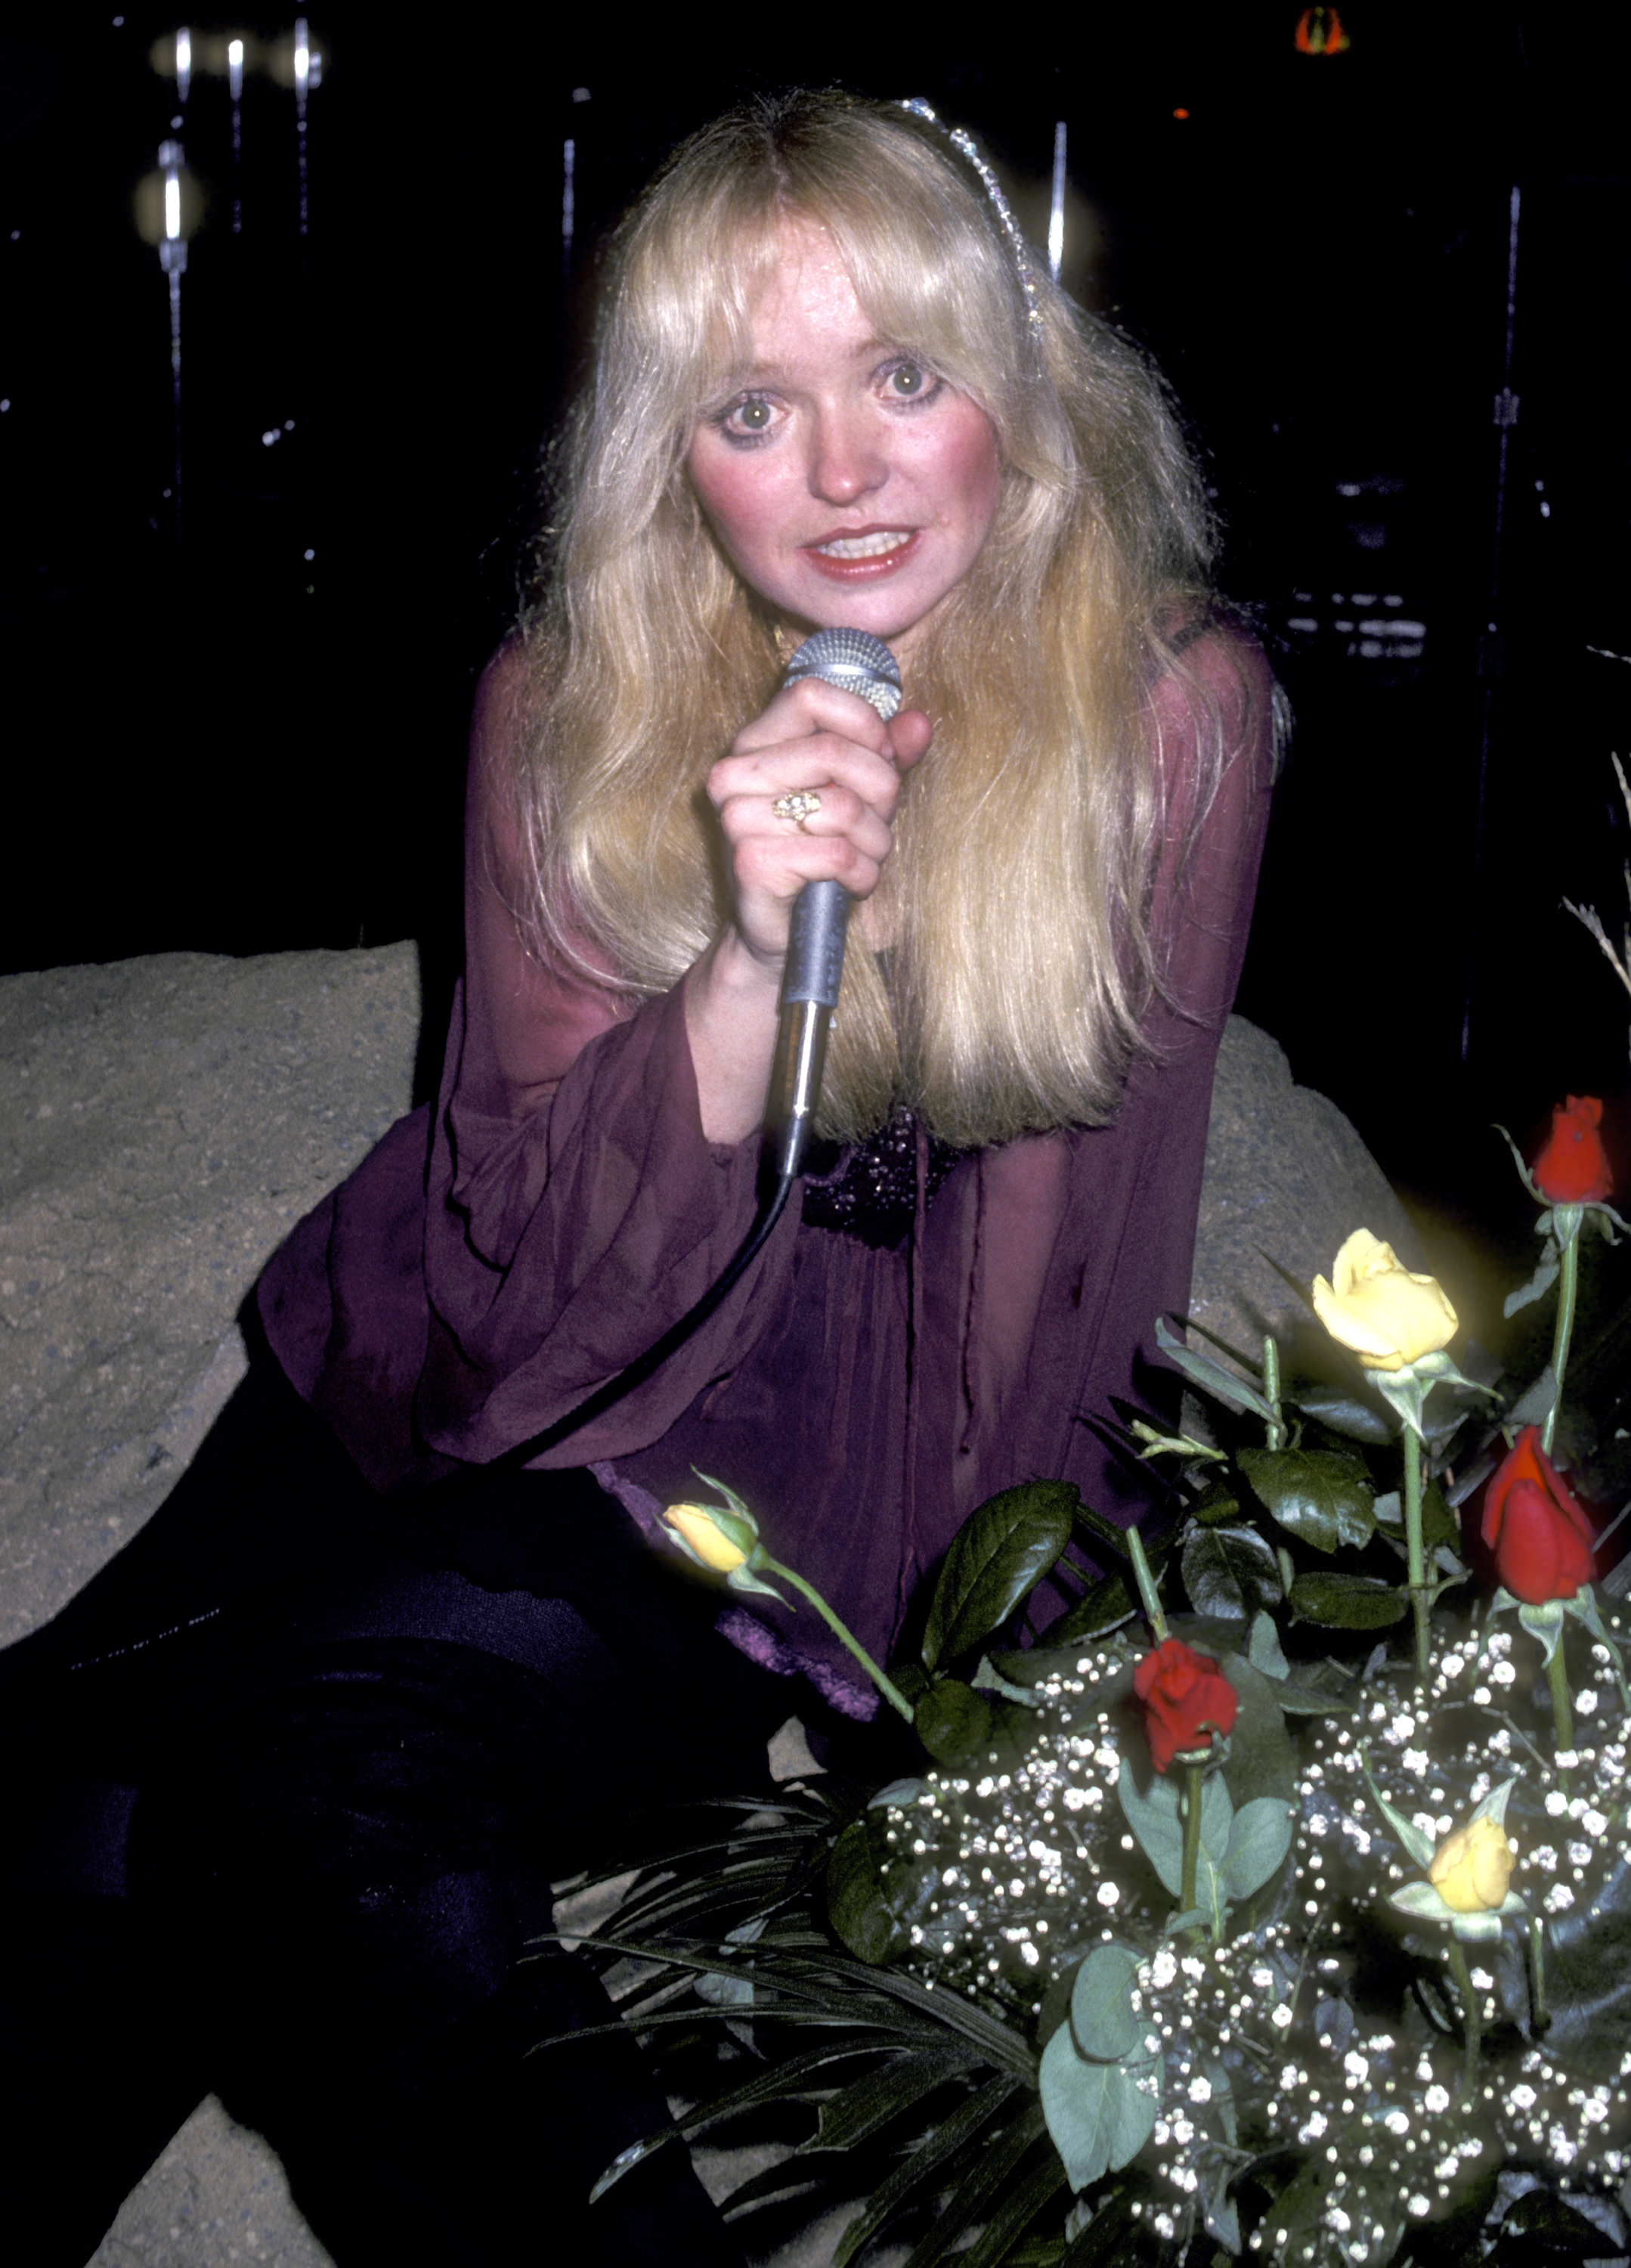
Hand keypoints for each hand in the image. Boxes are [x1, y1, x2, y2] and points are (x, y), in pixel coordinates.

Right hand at [705, 676, 932, 971]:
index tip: (881, 755)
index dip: (861, 721)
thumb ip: (885, 755)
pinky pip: (838, 855)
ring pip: (843, 808)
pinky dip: (864, 875)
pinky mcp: (753, 862)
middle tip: (881, 820)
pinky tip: (854, 884)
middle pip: (835, 752)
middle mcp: (734, 773)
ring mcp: (738, 818)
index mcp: (754, 743)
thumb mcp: (856, 794)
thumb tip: (920, 724)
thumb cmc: (817, 855)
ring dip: (876, 841)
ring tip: (867, 857)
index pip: (809, 694)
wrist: (778, 932)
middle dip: (880, 790)